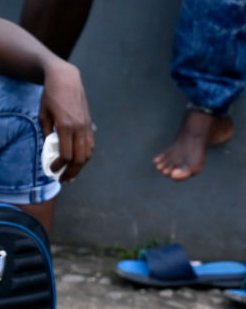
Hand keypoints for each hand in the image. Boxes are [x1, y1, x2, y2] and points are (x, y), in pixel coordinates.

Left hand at [38, 60, 92, 182]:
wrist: (67, 80)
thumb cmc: (51, 95)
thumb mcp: (43, 113)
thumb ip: (47, 132)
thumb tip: (50, 148)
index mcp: (66, 126)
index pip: (66, 154)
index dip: (59, 166)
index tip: (52, 170)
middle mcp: (80, 129)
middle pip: (79, 158)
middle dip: (72, 172)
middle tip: (64, 180)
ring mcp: (87, 127)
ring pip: (88, 154)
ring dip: (80, 166)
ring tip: (72, 174)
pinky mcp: (90, 125)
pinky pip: (91, 145)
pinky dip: (86, 156)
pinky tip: (79, 161)